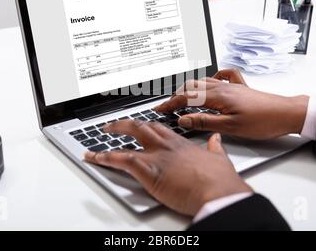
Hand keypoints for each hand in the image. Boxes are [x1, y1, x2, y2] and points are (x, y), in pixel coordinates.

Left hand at [84, 119, 251, 215]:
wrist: (218, 191)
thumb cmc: (220, 179)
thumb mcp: (219, 158)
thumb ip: (215, 147)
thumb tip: (216, 139)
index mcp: (181, 144)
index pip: (159, 128)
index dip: (147, 125)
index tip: (141, 124)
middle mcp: (166, 146)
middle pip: (141, 127)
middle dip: (125, 125)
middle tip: (113, 126)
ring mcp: (157, 157)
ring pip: (128, 139)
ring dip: (110, 139)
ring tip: (98, 139)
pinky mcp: (149, 171)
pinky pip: (122, 160)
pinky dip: (106, 157)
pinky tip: (96, 157)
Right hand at [154, 69, 308, 139]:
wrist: (286, 113)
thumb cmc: (263, 121)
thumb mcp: (231, 127)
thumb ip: (205, 122)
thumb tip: (184, 119)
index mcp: (218, 97)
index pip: (187, 98)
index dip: (171, 103)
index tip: (160, 109)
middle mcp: (223, 87)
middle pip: (192, 86)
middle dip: (176, 95)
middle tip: (167, 106)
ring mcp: (232, 86)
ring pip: (204, 81)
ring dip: (189, 88)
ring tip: (181, 98)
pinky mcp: (240, 87)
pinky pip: (222, 76)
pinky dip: (212, 78)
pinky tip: (211, 83)